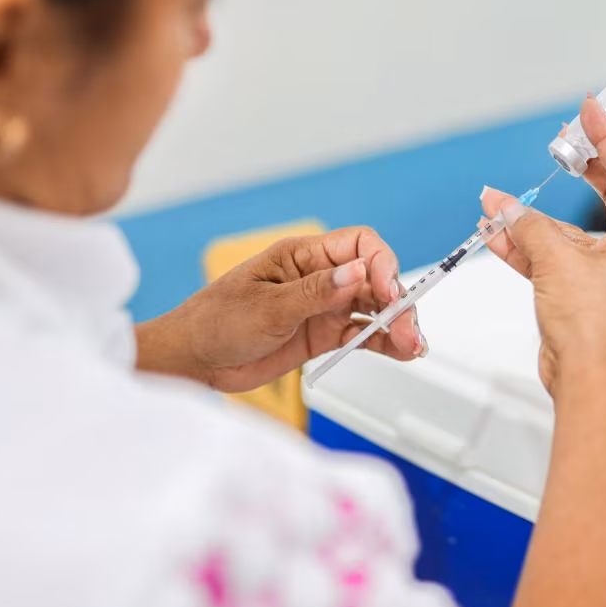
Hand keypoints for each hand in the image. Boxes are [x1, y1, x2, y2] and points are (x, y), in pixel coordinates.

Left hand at [135, 228, 421, 392]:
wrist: (193, 361)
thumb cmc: (214, 322)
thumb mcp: (266, 307)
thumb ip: (315, 293)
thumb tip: (358, 272)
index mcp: (302, 256)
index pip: (359, 246)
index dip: (381, 264)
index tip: (389, 291)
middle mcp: (318, 278)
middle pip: (374, 279)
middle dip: (396, 301)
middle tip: (406, 328)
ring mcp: (322, 308)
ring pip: (374, 309)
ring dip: (396, 324)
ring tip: (413, 345)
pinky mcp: (322, 336)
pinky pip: (362, 335)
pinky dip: (384, 343)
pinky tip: (401, 351)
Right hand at [481, 94, 605, 395]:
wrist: (587, 381)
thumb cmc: (597, 331)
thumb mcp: (558, 261)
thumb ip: (527, 224)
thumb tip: (503, 204)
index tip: (590, 110)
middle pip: (603, 197)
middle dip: (574, 172)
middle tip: (560, 143)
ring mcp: (603, 276)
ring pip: (565, 232)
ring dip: (530, 217)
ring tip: (498, 199)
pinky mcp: (578, 295)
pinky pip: (549, 258)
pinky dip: (523, 245)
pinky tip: (497, 230)